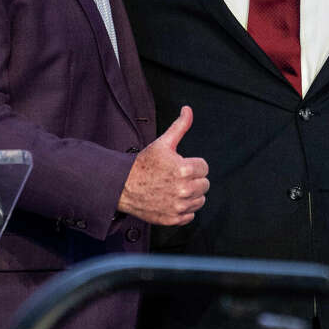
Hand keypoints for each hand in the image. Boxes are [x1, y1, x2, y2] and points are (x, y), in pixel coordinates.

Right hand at [118, 106, 208, 225]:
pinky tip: (171, 200)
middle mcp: (183, 189)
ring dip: (191, 195)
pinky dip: (184, 209)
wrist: (123, 187)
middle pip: (205, 185)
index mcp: (184, 169)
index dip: (193, 165)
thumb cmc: (144, 164)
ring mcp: (178, 206)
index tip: (180, 165)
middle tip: (176, 177)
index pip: (205, 167)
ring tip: (174, 188)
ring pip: (200, 200)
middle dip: (193, 179)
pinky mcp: (173, 219)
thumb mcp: (163, 143)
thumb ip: (180, 126)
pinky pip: (191, 215)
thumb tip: (188, 109)